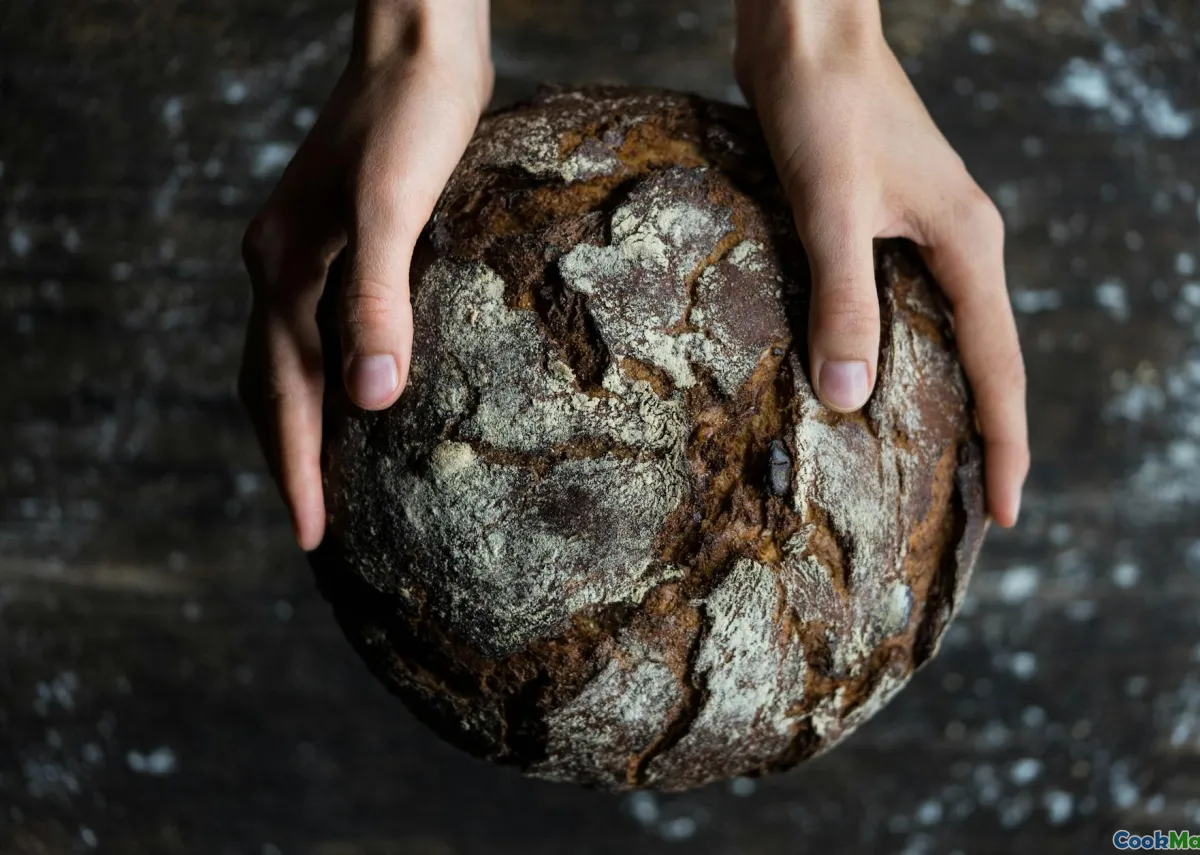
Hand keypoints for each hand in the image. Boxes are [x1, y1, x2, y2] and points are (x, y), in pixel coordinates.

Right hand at [239, 0, 492, 549]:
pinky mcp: (343, 241)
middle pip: (270, 386)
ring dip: (305, 424)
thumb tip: (370, 400)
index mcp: (283, 270)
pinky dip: (334, 376)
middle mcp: (281, 266)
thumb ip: (376, 299)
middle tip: (317, 529)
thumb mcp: (394, 208)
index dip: (297, 470)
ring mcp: (307, 253)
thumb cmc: (413, 118)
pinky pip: (322, 328)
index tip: (313, 538)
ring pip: (292, 360)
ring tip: (332, 480)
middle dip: (290, 460)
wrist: (420, 46)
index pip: (281, 394)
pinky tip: (370, 392)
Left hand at [734, 0, 1028, 525]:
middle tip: (969, 509)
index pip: (1000, 367)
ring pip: (942, 333)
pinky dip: (894, 351)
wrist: (806, 31)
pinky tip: (865, 379)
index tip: (1007, 515)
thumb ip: (843, 301)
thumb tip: (848, 398)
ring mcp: (921, 231)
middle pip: (984, 358)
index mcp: (966, 245)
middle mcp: (957, 243)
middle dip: (982, 434)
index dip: (1005, 445)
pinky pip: (902, 304)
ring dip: (939, 396)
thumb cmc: (824, 105)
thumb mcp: (831, 209)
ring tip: (925, 463)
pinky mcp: (882, 221)